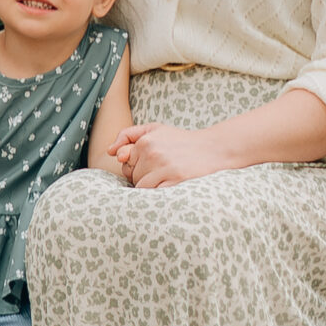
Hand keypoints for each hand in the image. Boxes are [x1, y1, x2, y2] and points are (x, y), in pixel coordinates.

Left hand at [112, 122, 232, 189]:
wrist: (214, 149)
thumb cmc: (182, 141)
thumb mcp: (155, 129)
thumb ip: (129, 135)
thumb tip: (111, 152)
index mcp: (145, 141)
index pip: (126, 164)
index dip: (137, 167)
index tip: (152, 164)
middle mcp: (152, 154)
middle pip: (133, 177)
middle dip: (144, 177)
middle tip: (163, 170)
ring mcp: (164, 169)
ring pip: (142, 188)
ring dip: (152, 187)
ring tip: (167, 178)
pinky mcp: (175, 182)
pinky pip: (154, 196)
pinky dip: (160, 194)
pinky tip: (171, 186)